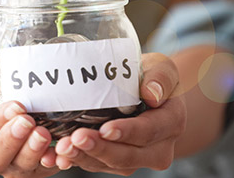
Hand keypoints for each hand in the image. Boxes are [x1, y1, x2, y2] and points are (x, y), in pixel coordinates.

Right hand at [0, 48, 59, 177]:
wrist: (6, 87)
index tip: (16, 106)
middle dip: (10, 142)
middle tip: (29, 122)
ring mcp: (6, 163)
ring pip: (15, 170)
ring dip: (31, 154)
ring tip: (44, 134)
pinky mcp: (30, 167)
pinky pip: (39, 171)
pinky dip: (49, 163)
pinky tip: (59, 151)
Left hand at [53, 53, 185, 174]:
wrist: (147, 93)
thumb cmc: (152, 76)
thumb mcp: (162, 68)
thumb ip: (161, 77)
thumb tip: (151, 94)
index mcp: (172, 122)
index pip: (149, 131)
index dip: (127, 132)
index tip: (105, 129)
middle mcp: (159, 148)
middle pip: (128, 155)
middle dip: (100, 149)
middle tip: (76, 139)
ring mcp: (139, 158)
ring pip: (111, 164)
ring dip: (85, 157)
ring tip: (63, 147)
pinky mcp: (119, 163)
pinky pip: (98, 165)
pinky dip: (79, 160)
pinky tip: (61, 155)